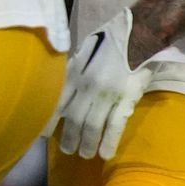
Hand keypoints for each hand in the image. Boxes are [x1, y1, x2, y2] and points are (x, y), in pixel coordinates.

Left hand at [53, 8, 153, 159]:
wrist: (140, 31)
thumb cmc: (111, 37)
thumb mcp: (85, 49)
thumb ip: (75, 67)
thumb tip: (64, 84)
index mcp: (76, 71)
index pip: (57, 102)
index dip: (50, 120)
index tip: (44, 134)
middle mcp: (88, 85)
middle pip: (73, 118)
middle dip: (68, 137)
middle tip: (67, 150)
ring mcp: (108, 93)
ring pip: (92, 125)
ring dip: (86, 143)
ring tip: (84, 154)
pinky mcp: (127, 98)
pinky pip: (116, 125)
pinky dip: (109, 141)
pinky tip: (105, 154)